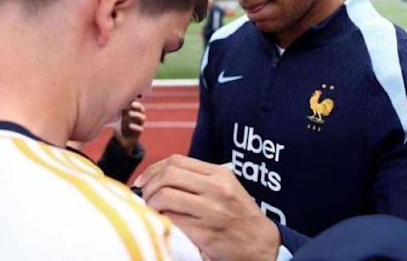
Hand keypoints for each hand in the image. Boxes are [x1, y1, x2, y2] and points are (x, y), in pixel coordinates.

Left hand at [113, 100, 145, 154]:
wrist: (122, 140)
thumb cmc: (121, 126)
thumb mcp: (120, 117)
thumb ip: (121, 110)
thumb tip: (118, 100)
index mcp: (134, 112)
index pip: (137, 104)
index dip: (135, 101)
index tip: (130, 99)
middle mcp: (138, 117)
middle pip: (142, 109)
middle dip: (138, 106)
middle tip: (132, 104)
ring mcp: (139, 125)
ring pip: (143, 118)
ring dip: (137, 115)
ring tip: (130, 114)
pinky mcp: (138, 133)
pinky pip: (140, 129)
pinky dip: (136, 127)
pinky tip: (130, 125)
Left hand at [134, 155, 280, 260]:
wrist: (262, 244)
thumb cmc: (240, 216)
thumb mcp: (226, 188)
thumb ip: (199, 180)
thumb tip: (160, 178)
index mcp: (219, 174)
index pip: (177, 161)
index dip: (154, 169)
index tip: (143, 180)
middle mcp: (216, 188)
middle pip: (168, 175)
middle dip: (149, 185)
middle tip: (144, 196)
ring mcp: (211, 210)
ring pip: (165, 196)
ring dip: (150, 204)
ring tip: (151, 211)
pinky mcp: (205, 232)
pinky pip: (172, 220)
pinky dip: (160, 220)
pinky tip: (161, 223)